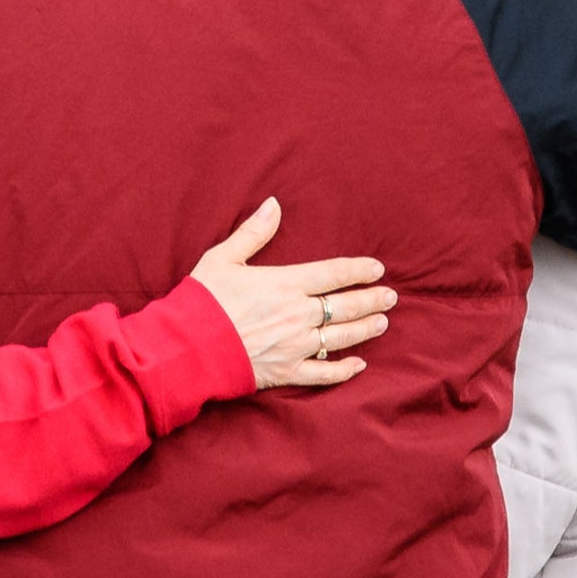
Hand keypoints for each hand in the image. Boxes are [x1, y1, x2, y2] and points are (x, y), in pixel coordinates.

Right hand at [187, 195, 394, 393]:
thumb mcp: (223, 258)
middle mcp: (298, 314)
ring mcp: (295, 345)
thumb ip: (253, 232)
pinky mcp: (286, 371)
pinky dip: (344, 370)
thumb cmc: (203, 300)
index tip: (376, 268)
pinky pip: (323, 373)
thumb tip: (273, 204)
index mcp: (286, 283)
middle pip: (346, 305)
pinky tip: (358, 365)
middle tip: (390, 296)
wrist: (187, 346)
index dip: (359, 270)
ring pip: (342, 337)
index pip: (334, 273)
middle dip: (372, 300)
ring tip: (382, 322)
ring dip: (365, 329)